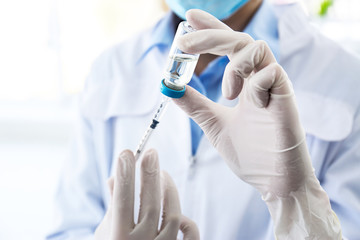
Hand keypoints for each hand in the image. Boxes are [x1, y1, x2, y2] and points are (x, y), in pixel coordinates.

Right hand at [94, 149, 198, 239]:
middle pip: (151, 205)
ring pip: (173, 215)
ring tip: (162, 173)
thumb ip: (113, 205)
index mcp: (117, 239)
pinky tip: (177, 207)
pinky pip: (190, 234)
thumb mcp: (106, 232)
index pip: (122, 201)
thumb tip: (113, 178)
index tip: (126, 152)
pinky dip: (187, 219)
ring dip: (169, 190)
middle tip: (151, 153)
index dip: (125, 175)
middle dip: (150, 176)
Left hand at [173, 9, 340, 238]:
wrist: (273, 182)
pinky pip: (272, 72)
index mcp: (245, 84)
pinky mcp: (287, 99)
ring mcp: (275, 88)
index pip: (228, 47)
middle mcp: (260, 80)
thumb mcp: (214, 124)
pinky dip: (252, 83)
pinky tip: (248, 103)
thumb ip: (195, 104)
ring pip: (257, 48)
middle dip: (209, 36)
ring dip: (233, 64)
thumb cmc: (250, 154)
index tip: (190, 17)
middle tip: (184, 44)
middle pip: (239, 40)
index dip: (210, 29)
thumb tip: (170, 87)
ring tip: (227, 93)